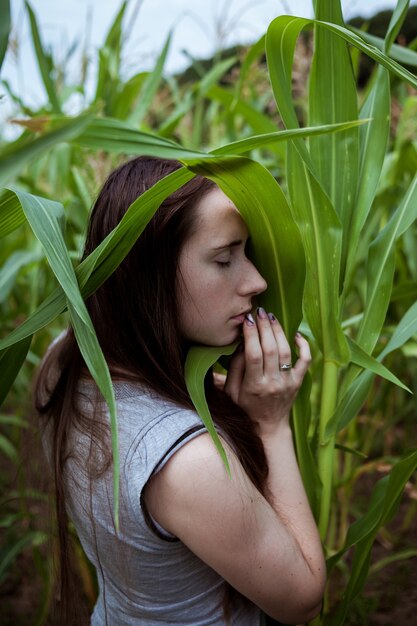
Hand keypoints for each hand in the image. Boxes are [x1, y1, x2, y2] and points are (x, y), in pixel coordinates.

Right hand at [224, 308, 310, 433]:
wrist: (268, 427)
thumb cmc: (244, 407)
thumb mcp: (231, 392)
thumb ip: (235, 367)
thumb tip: (242, 343)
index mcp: (254, 386)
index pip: (254, 355)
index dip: (251, 335)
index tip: (247, 319)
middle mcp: (273, 383)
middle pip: (271, 349)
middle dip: (265, 327)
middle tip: (260, 311)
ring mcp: (288, 383)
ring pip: (287, 351)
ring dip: (279, 331)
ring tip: (271, 317)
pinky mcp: (298, 382)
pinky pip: (305, 362)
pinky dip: (304, 346)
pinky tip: (296, 334)